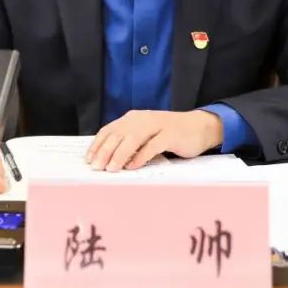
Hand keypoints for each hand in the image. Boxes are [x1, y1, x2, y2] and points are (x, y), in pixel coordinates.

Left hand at [85, 110, 223, 171]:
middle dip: (105, 151)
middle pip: (118, 134)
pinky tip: (132, 166)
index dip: (97, 144)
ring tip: (111, 168)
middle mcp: (142, 119)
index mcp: (133, 118)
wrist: (199, 127)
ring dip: (120, 154)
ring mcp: (157, 125)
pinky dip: (141, 156)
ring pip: (133, 139)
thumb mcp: (146, 134)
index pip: (109, 130)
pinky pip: (152, 145)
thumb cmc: (169, 134)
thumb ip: (129, 142)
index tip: (88, 159)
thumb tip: (107, 159)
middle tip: (96, 167)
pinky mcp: (170, 134)